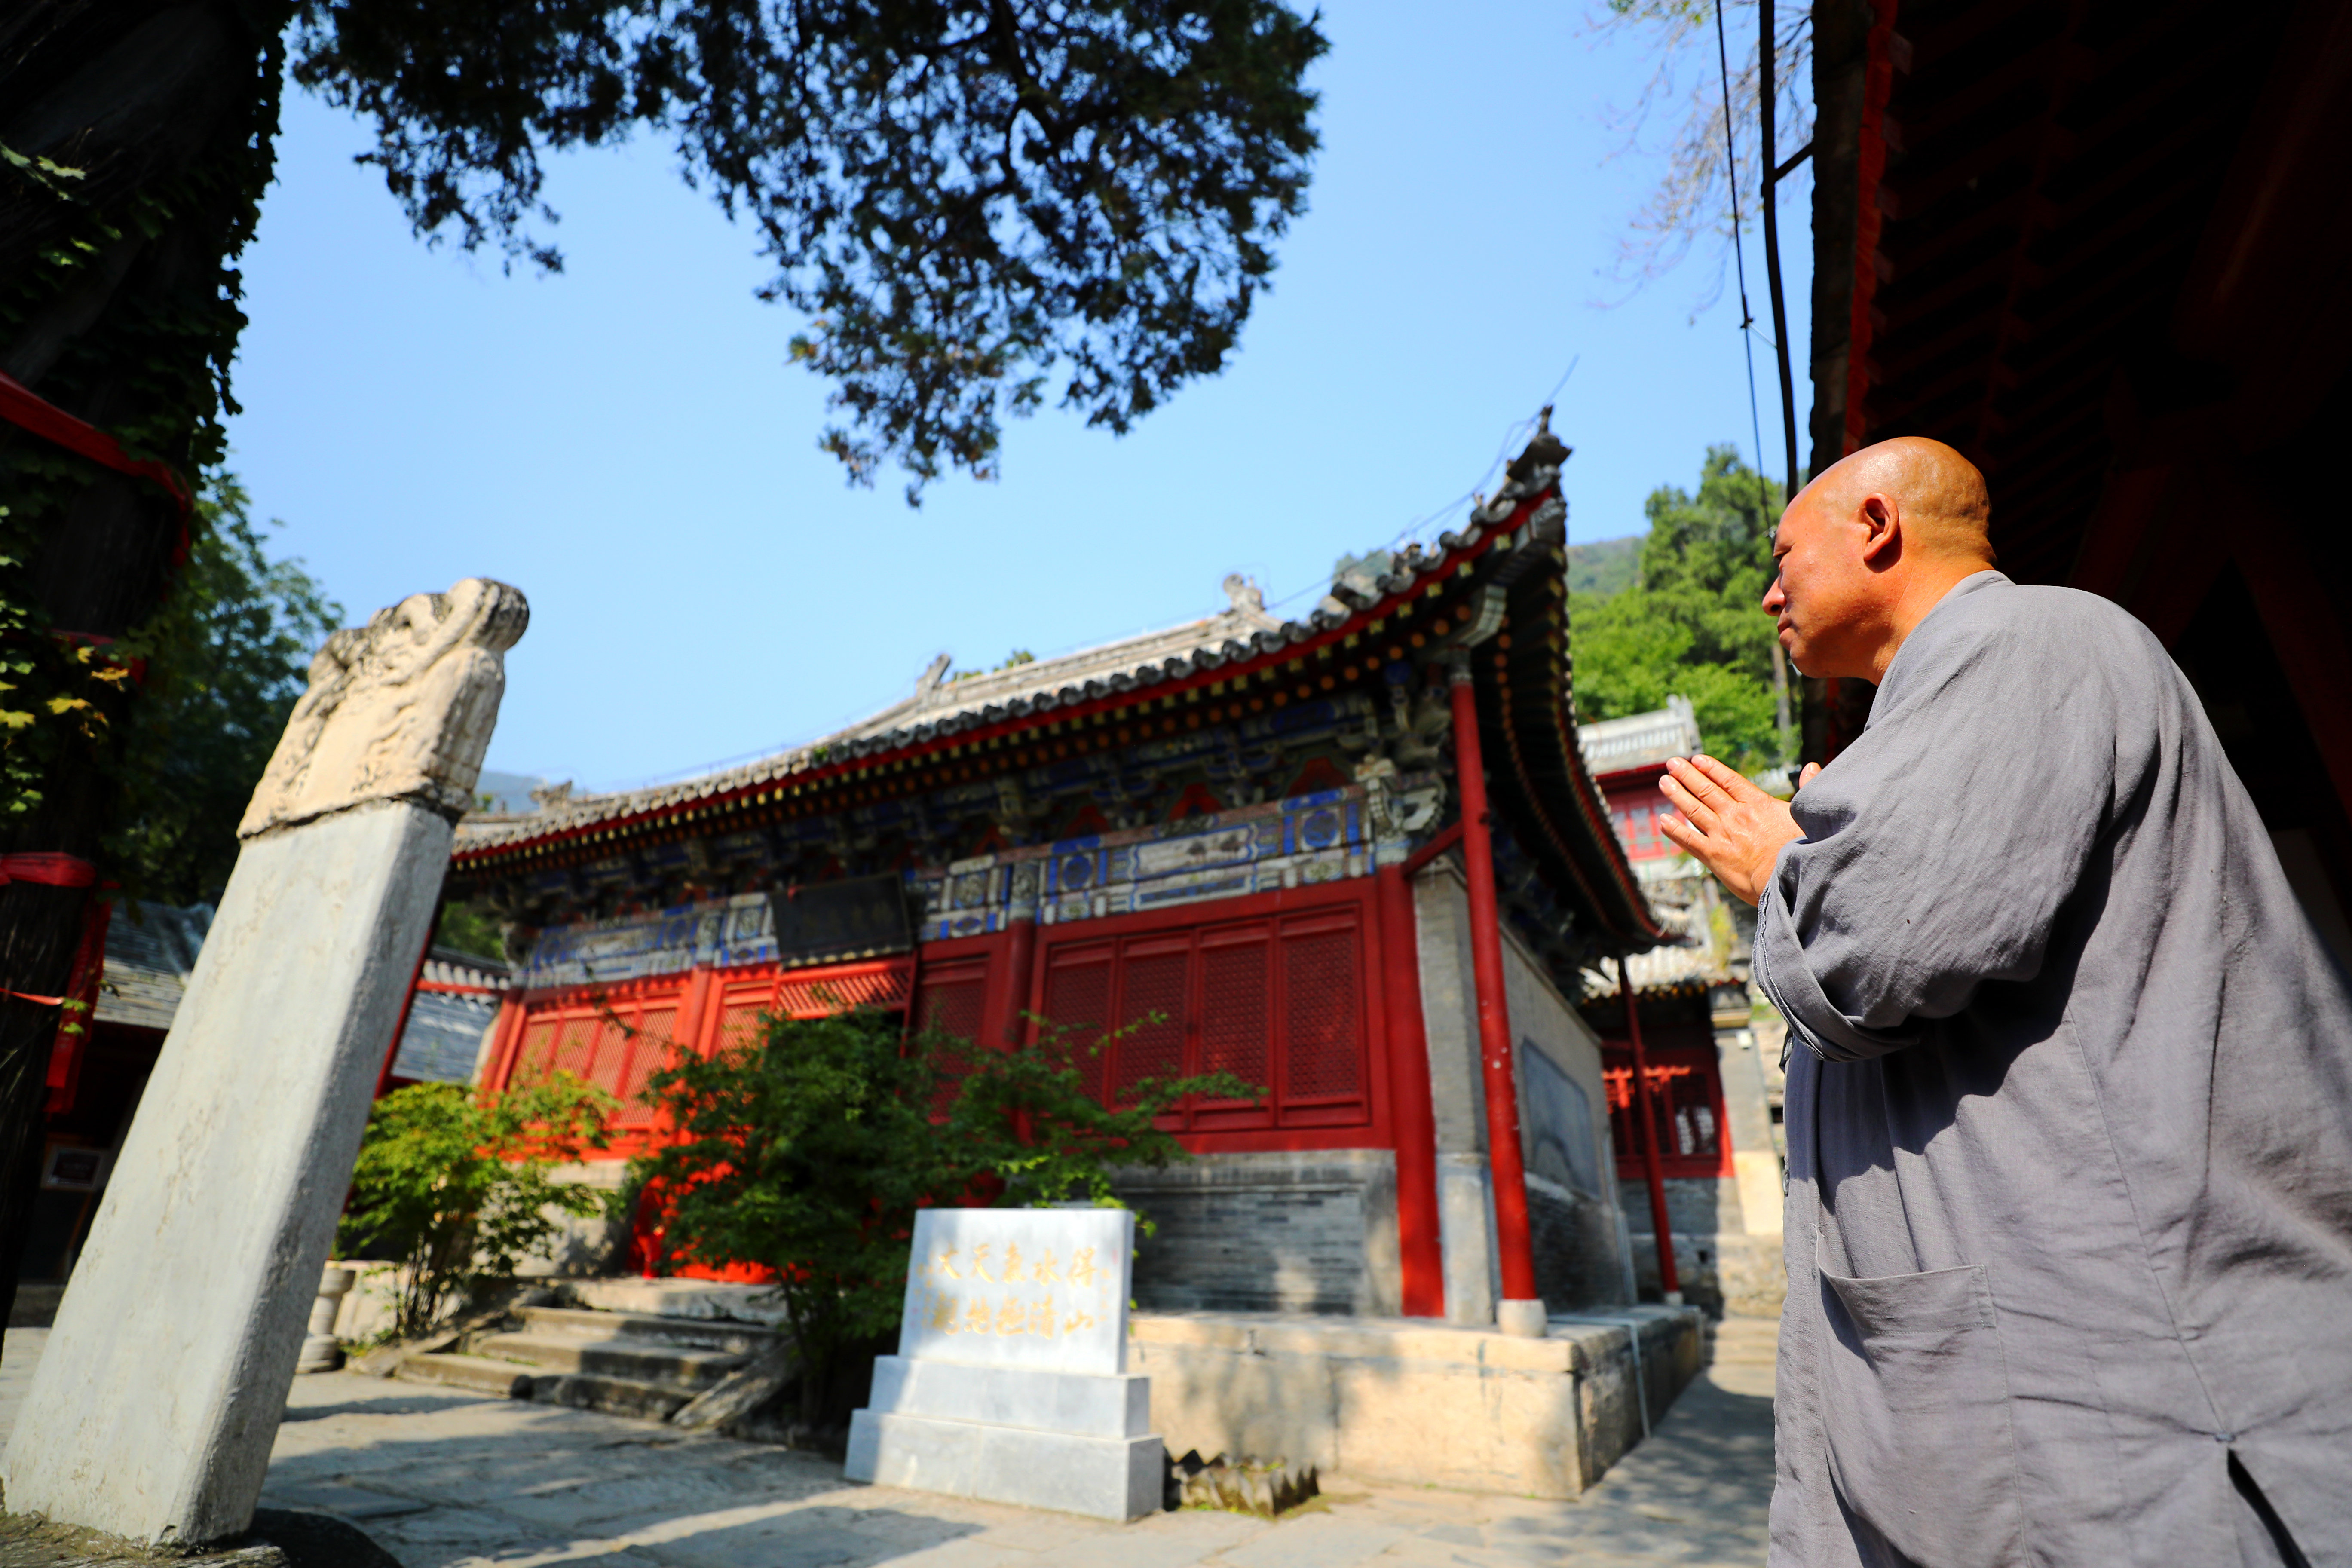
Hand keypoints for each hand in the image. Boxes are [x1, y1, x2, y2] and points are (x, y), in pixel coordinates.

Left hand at [1656, 756, 1819, 905]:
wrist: (1788, 878)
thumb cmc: (1801, 849)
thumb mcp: (1806, 815)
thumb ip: (1806, 789)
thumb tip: (1813, 767)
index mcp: (1757, 804)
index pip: (1729, 780)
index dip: (1711, 768)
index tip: (1696, 758)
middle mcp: (1735, 816)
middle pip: (1706, 790)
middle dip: (1687, 775)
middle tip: (1672, 763)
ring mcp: (1722, 835)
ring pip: (1693, 809)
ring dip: (1677, 794)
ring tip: (1664, 781)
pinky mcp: (1714, 856)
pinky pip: (1688, 839)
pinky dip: (1673, 829)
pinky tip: (1662, 820)